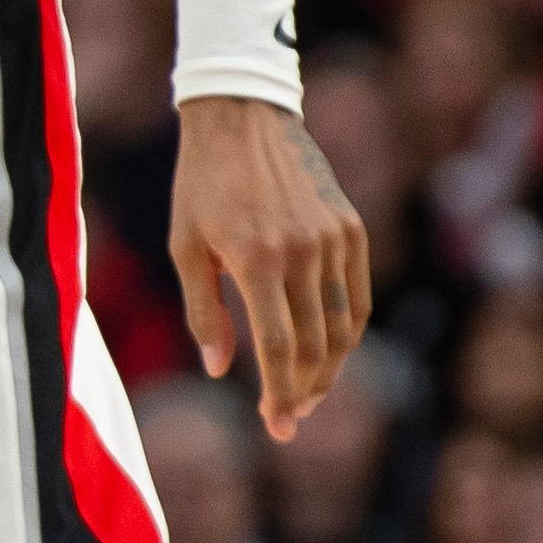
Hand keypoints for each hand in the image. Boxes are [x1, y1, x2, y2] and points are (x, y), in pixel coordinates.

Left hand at [168, 96, 370, 440]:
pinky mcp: (352, 228)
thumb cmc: (201, 184)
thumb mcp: (185, 244)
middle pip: (317, 345)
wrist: (241, 118)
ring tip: (308, 393)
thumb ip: (204, 309)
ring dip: (330, 368)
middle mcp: (303, 252)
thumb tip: (221, 370)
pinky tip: (329, 351)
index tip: (276, 424)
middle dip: (305, 390)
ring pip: (344, 325)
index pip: (279, 347)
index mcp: (256, 259)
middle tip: (291, 419)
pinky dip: (348, 330)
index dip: (281, 393)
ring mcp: (333, 239)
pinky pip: (358, 295)